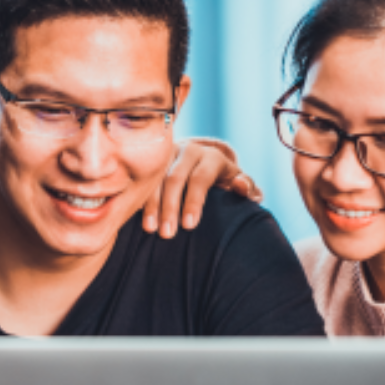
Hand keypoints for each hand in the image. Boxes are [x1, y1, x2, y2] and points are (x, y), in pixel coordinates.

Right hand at [143, 138, 260, 238]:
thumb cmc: (224, 181)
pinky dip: (141, 196)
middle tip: (167, 234)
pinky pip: (144, 176)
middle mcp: (189, 150)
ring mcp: (169, 151)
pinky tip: (138, 215)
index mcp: (212, 157)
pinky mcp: (153, 157)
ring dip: (152, 204)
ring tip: (150, 228)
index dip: (194, 201)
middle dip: (170, 207)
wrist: (203, 161)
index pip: (201, 178)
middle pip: (175, 178)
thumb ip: (246, 188)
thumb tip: (240, 186)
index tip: (189, 226)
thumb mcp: (237, 183)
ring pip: (156, 176)